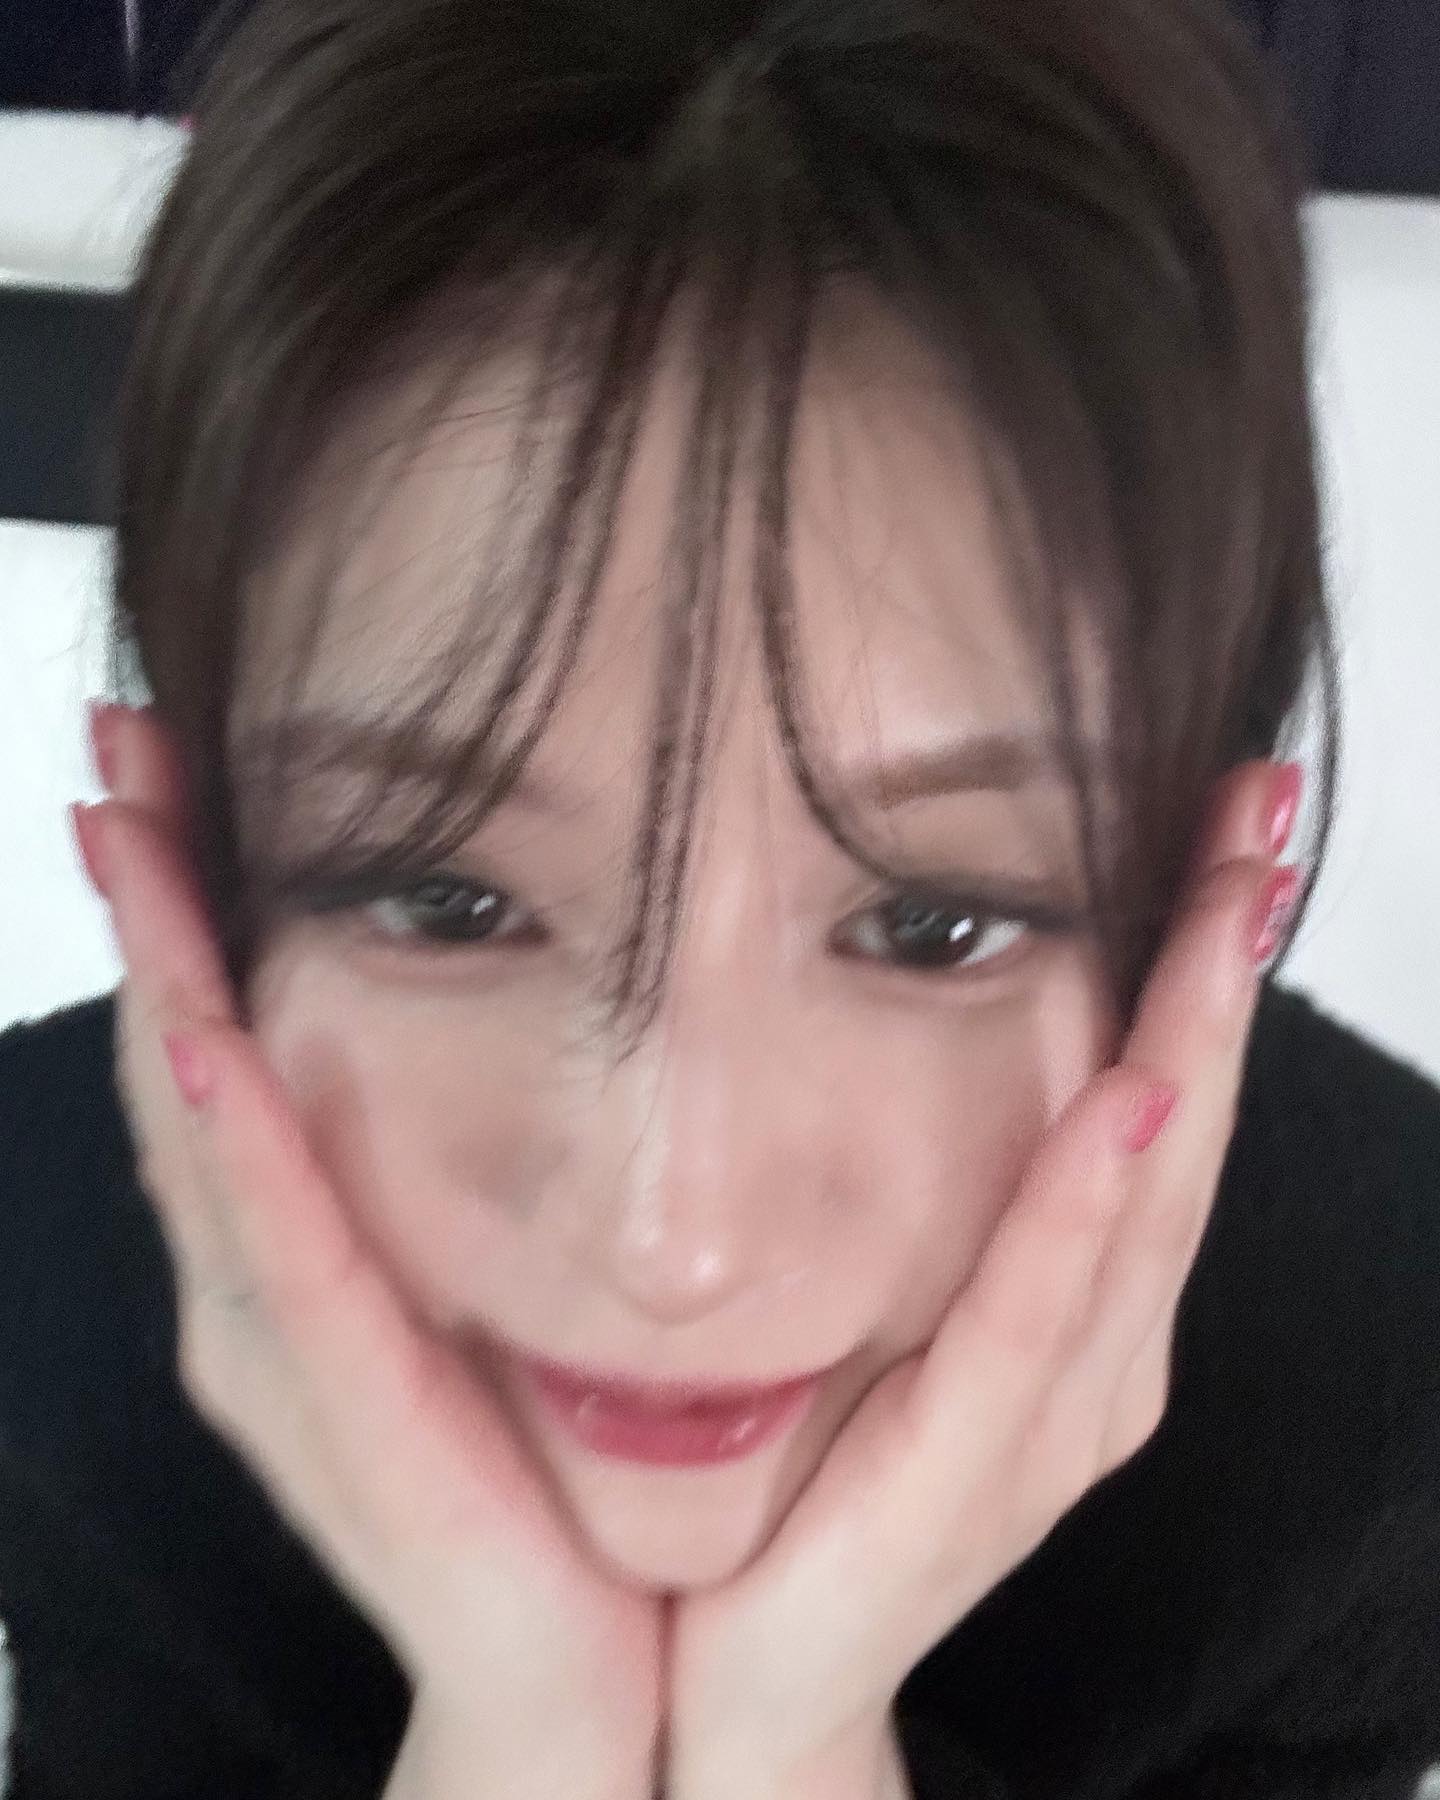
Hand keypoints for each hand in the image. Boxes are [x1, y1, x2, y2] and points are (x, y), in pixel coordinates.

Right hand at [75, 703, 664, 1799]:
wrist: (578, 1663)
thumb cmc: (535, 1470)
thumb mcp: (493, 1281)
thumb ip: (466, 1171)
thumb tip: (524, 1006)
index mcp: (294, 1251)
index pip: (220, 1045)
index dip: (188, 907)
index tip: (174, 764)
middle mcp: (257, 1288)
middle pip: (181, 1061)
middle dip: (150, 903)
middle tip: (125, 744)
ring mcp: (280, 1350)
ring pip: (202, 1132)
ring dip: (164, 976)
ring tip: (132, 832)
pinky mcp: (339, 1410)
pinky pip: (282, 1254)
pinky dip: (237, 1143)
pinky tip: (207, 1034)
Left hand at [665, 759, 1303, 1799]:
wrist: (757, 1674)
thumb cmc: (821, 1476)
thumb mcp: (890, 1302)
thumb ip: (936, 1196)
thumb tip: (889, 1008)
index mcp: (1082, 1307)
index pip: (1160, 1103)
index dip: (1200, 964)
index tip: (1226, 823)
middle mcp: (1100, 1352)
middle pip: (1184, 1123)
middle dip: (1222, 962)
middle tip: (1257, 810)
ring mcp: (1060, 1413)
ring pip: (1145, 1196)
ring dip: (1193, 1036)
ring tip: (1227, 894)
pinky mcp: (982, 1465)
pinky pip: (1042, 1308)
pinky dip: (1094, 1198)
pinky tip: (1132, 1094)